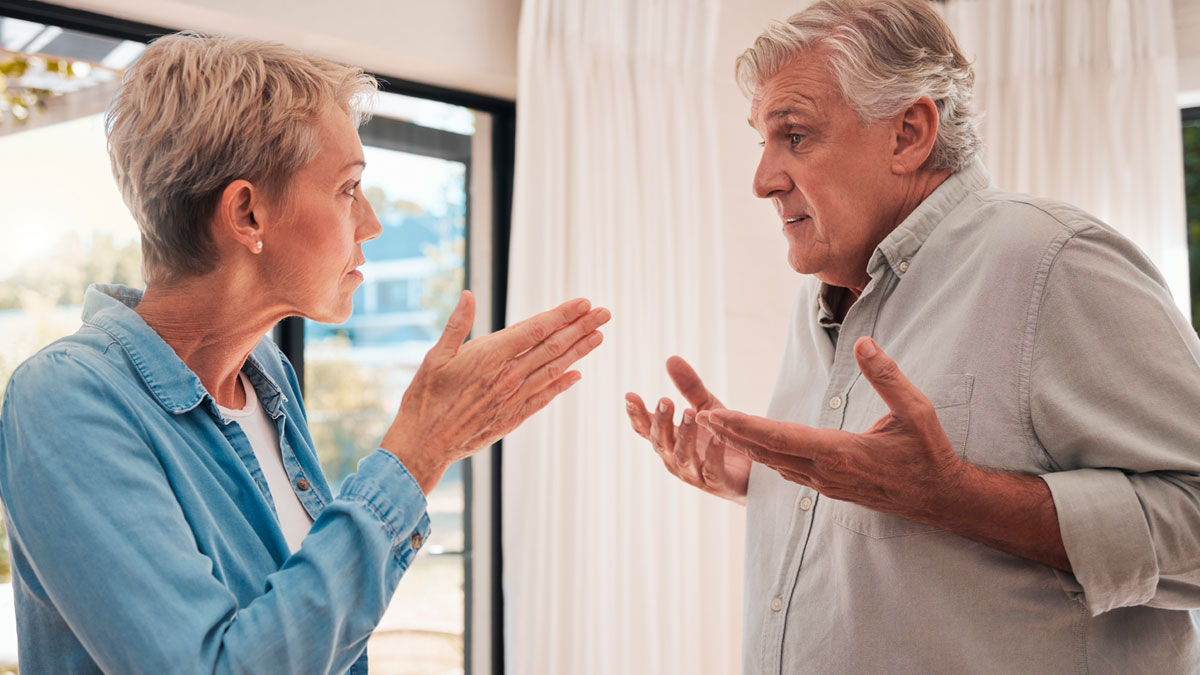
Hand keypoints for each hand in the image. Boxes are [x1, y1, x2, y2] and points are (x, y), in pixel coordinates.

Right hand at [383, 290, 610, 492]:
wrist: (424, 444)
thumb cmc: (424, 398)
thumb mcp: (435, 356)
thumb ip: (457, 325)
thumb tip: (469, 295)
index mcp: (490, 355)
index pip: (537, 329)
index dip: (563, 314)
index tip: (584, 302)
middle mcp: (509, 376)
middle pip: (553, 346)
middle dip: (581, 327)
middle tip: (604, 313)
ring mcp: (514, 398)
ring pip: (554, 370)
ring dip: (580, 352)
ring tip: (600, 336)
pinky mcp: (513, 417)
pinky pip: (545, 397)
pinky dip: (562, 384)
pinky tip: (577, 375)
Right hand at [625, 357, 749, 504]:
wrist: (752, 472)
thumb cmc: (721, 438)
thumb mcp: (706, 408)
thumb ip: (689, 387)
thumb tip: (671, 358)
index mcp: (669, 441)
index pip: (646, 428)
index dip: (636, 414)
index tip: (630, 395)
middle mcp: (675, 459)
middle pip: (661, 441)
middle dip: (661, 420)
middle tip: (665, 400)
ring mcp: (694, 473)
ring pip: (682, 456)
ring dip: (685, 434)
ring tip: (690, 412)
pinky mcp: (718, 483)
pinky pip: (712, 470)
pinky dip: (713, 454)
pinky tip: (716, 437)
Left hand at [695, 337, 963, 520]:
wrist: (940, 499)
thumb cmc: (929, 453)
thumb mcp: (916, 411)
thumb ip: (888, 377)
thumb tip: (863, 342)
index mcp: (841, 452)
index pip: (781, 438)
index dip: (745, 427)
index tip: (717, 414)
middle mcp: (826, 472)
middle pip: (767, 452)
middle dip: (733, 434)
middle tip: (701, 415)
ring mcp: (826, 484)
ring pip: (774, 463)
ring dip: (744, 445)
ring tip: (717, 425)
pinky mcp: (829, 488)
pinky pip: (787, 471)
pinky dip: (764, 455)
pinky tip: (752, 444)